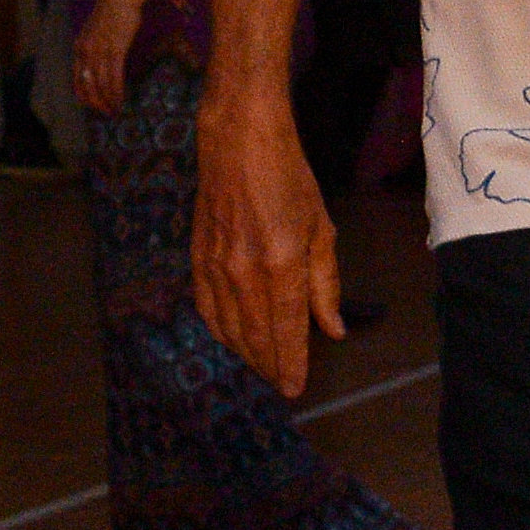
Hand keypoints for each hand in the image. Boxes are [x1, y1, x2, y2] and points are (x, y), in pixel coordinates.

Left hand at [73, 0, 146, 118]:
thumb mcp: (98, 32)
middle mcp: (85, 52)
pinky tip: (120, 100)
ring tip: (115, 110)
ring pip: (101, 84)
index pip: (77, 79)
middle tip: (106, 113)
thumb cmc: (113, 10)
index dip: (84, 95)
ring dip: (108, 100)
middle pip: (87, 85)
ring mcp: (99, 52)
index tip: (93, 106)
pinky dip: (117, 91)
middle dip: (96, 103)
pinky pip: (114, 77)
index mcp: (79, 47)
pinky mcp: (115, 50)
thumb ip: (97, 47)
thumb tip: (105, 63)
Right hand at [194, 86, 344, 400]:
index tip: (295, 387)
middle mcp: (243, 271)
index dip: (291, 362)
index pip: (285, 330)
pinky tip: (231, 338)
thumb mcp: (320, 230)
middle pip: (255, 335)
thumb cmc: (288, 180)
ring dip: (245, 352)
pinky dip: (220, 329)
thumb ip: (325, 285)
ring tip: (262, 366)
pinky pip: (206, 307)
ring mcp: (215, 265)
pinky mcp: (197, 257)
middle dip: (269, 365)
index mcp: (280, 263)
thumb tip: (332, 330)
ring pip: (228, 327)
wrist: (238, 142)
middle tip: (282, 383)